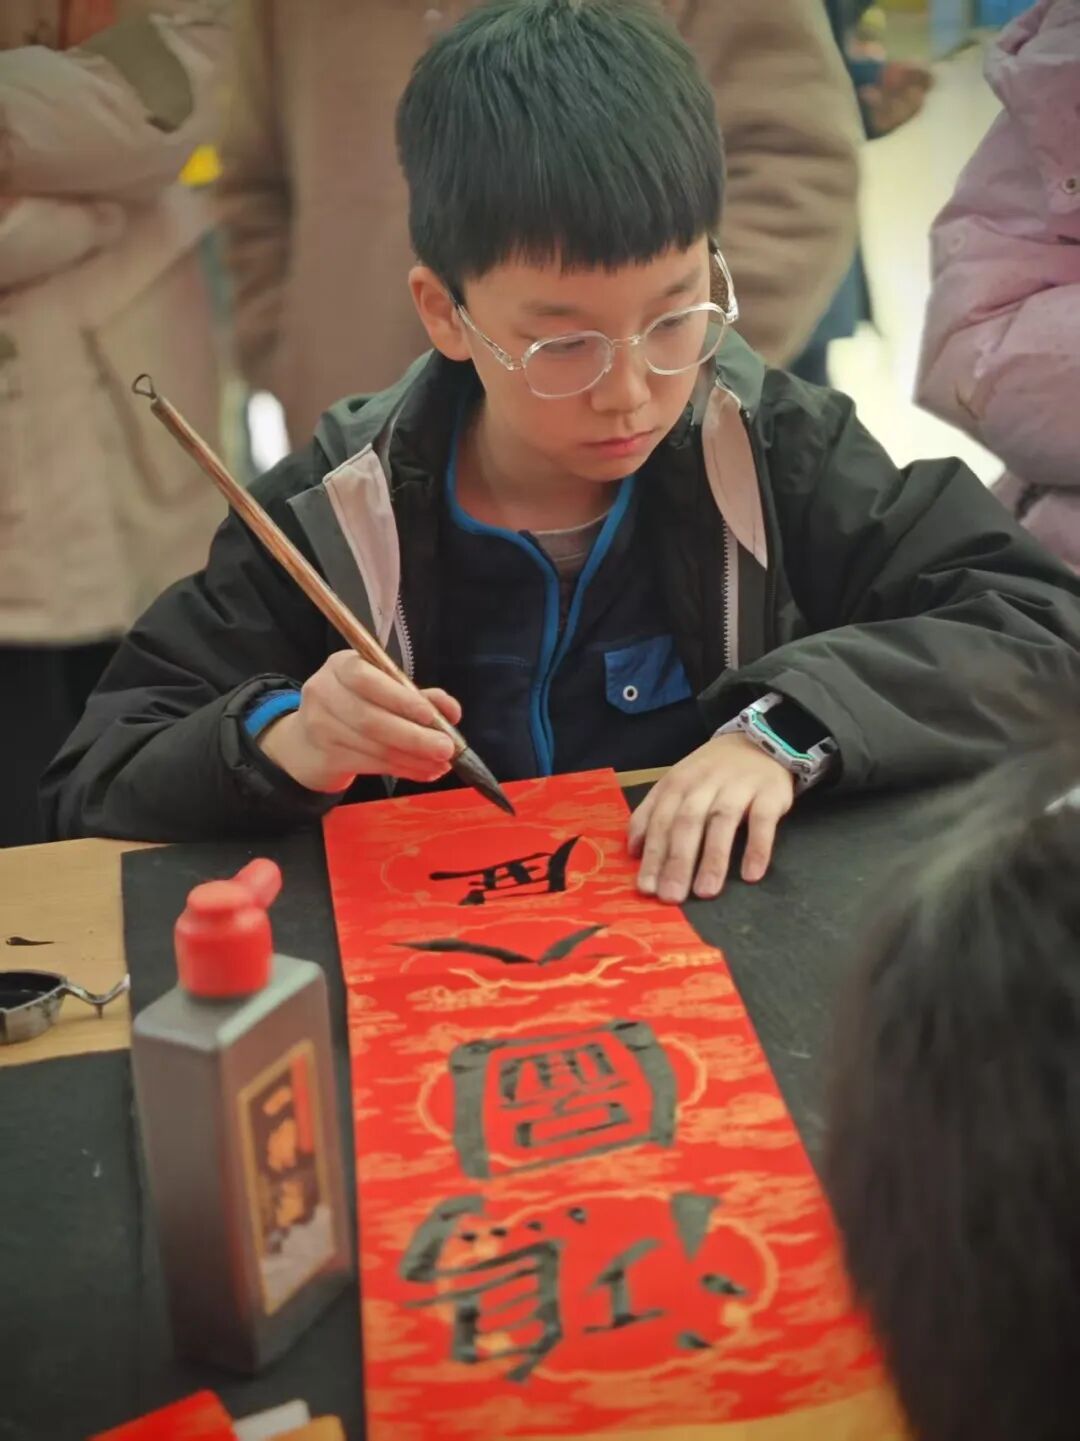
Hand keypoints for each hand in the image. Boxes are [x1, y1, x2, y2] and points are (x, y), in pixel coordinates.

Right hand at [258, 650, 461, 792]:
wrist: (308, 741)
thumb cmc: (355, 707)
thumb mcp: (384, 691)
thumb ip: (419, 696)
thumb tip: (452, 711)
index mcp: (342, 665)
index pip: (367, 678)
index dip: (400, 698)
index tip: (431, 715)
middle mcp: (324, 691)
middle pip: (370, 718)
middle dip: (414, 736)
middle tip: (446, 749)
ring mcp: (319, 726)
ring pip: (373, 745)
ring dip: (412, 758)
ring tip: (440, 764)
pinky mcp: (323, 757)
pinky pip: (369, 765)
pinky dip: (402, 769)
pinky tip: (423, 771)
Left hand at [628, 733, 794, 903]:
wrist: (760, 741)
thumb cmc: (711, 773)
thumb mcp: (676, 783)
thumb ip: (652, 813)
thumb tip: (632, 850)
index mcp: (677, 784)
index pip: (660, 821)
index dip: (652, 854)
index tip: (646, 888)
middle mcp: (704, 784)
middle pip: (687, 823)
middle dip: (677, 861)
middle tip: (671, 897)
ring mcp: (738, 787)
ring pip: (722, 822)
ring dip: (713, 859)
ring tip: (705, 892)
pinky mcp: (770, 793)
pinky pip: (763, 821)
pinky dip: (758, 848)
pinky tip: (751, 875)